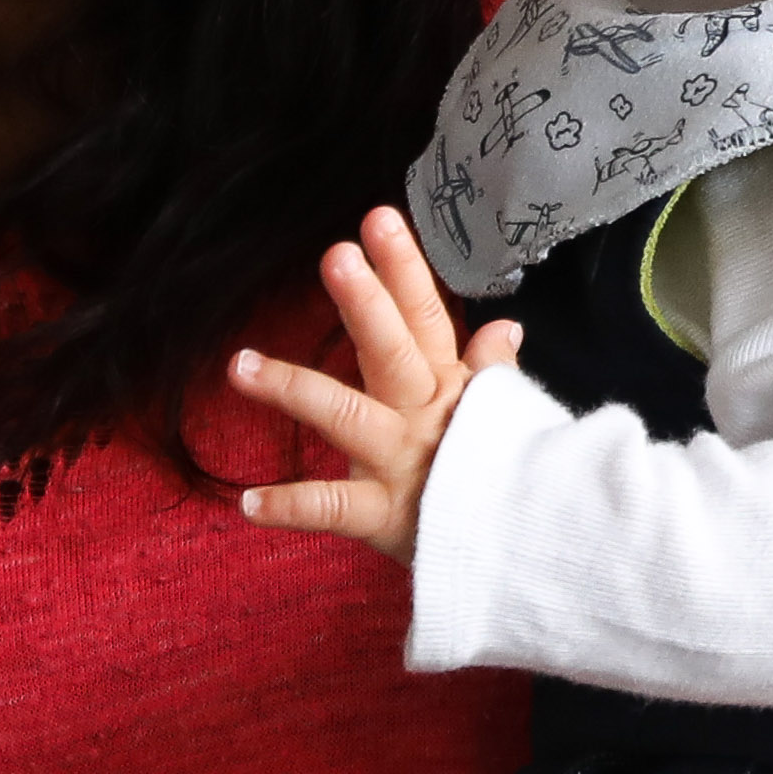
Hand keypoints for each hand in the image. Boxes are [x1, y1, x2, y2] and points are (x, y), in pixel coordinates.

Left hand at [228, 208, 517, 563]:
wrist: (532, 554)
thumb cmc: (508, 482)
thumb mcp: (506, 421)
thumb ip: (492, 374)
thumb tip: (506, 326)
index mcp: (451, 388)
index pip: (426, 318)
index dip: (403, 270)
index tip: (378, 219)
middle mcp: (425, 416)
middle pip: (393, 351)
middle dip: (366, 303)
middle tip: (337, 256)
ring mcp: (403, 463)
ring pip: (345, 416)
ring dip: (292, 388)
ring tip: (240, 365)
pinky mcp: (387, 515)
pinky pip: (334, 507)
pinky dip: (291, 505)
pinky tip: (248, 501)